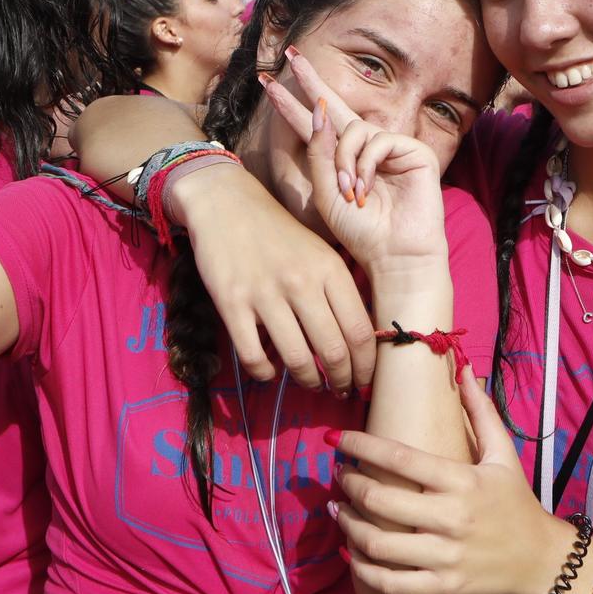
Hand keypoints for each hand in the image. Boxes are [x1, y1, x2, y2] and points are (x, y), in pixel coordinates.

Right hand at [174, 164, 377, 393]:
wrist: (226, 203)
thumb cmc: (279, 232)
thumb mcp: (320, 252)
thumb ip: (339, 290)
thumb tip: (359, 340)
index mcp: (330, 269)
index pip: (360, 331)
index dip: (366, 366)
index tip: (363, 380)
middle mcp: (302, 282)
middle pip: (333, 351)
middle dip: (341, 381)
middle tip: (340, 390)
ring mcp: (265, 294)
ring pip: (297, 359)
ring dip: (308, 380)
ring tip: (311, 382)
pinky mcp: (232, 303)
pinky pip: (253, 357)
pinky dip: (264, 374)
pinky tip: (269, 371)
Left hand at [259, 45, 447, 283]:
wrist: (393, 255)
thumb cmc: (360, 231)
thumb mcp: (325, 193)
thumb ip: (319, 153)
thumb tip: (318, 112)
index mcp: (344, 159)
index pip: (315, 125)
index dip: (292, 104)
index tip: (269, 83)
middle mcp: (367, 147)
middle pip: (335, 104)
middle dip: (311, 79)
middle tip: (290, 55)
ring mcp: (391, 146)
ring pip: (354, 130)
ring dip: (344, 161)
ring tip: (348, 191)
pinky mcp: (414, 151)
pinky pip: (378, 141)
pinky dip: (366, 165)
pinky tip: (366, 189)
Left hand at [333, 371, 563, 593]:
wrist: (541, 559)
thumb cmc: (517, 501)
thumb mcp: (504, 453)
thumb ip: (481, 411)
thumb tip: (464, 368)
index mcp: (462, 481)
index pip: (400, 457)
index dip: (360, 445)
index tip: (336, 438)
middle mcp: (451, 517)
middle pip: (380, 499)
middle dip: (348, 483)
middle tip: (338, 474)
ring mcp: (446, 555)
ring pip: (378, 543)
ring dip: (347, 524)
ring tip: (337, 509)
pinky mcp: (442, 587)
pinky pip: (390, 582)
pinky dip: (362, 569)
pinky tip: (349, 551)